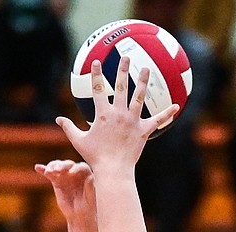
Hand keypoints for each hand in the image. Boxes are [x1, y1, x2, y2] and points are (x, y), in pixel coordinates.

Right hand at [35, 159, 94, 223]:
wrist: (78, 216)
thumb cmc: (87, 207)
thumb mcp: (90, 199)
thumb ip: (90, 188)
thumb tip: (90, 177)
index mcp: (86, 174)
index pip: (81, 167)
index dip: (76, 168)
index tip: (71, 172)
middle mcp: (75, 172)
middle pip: (69, 164)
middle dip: (62, 166)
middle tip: (57, 170)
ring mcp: (65, 176)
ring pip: (58, 167)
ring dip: (52, 166)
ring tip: (48, 171)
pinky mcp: (57, 181)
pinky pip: (50, 174)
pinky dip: (43, 170)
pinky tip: (37, 167)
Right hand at [57, 57, 178, 172]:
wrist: (113, 170)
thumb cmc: (94, 156)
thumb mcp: (79, 141)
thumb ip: (69, 127)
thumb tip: (58, 119)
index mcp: (103, 114)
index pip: (98, 89)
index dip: (96, 74)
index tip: (96, 62)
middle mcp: (119, 113)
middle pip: (122, 87)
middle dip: (123, 69)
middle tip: (126, 57)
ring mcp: (132, 121)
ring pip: (139, 97)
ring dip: (143, 81)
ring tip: (145, 69)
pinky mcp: (143, 130)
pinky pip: (157, 120)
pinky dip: (167, 113)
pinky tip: (177, 105)